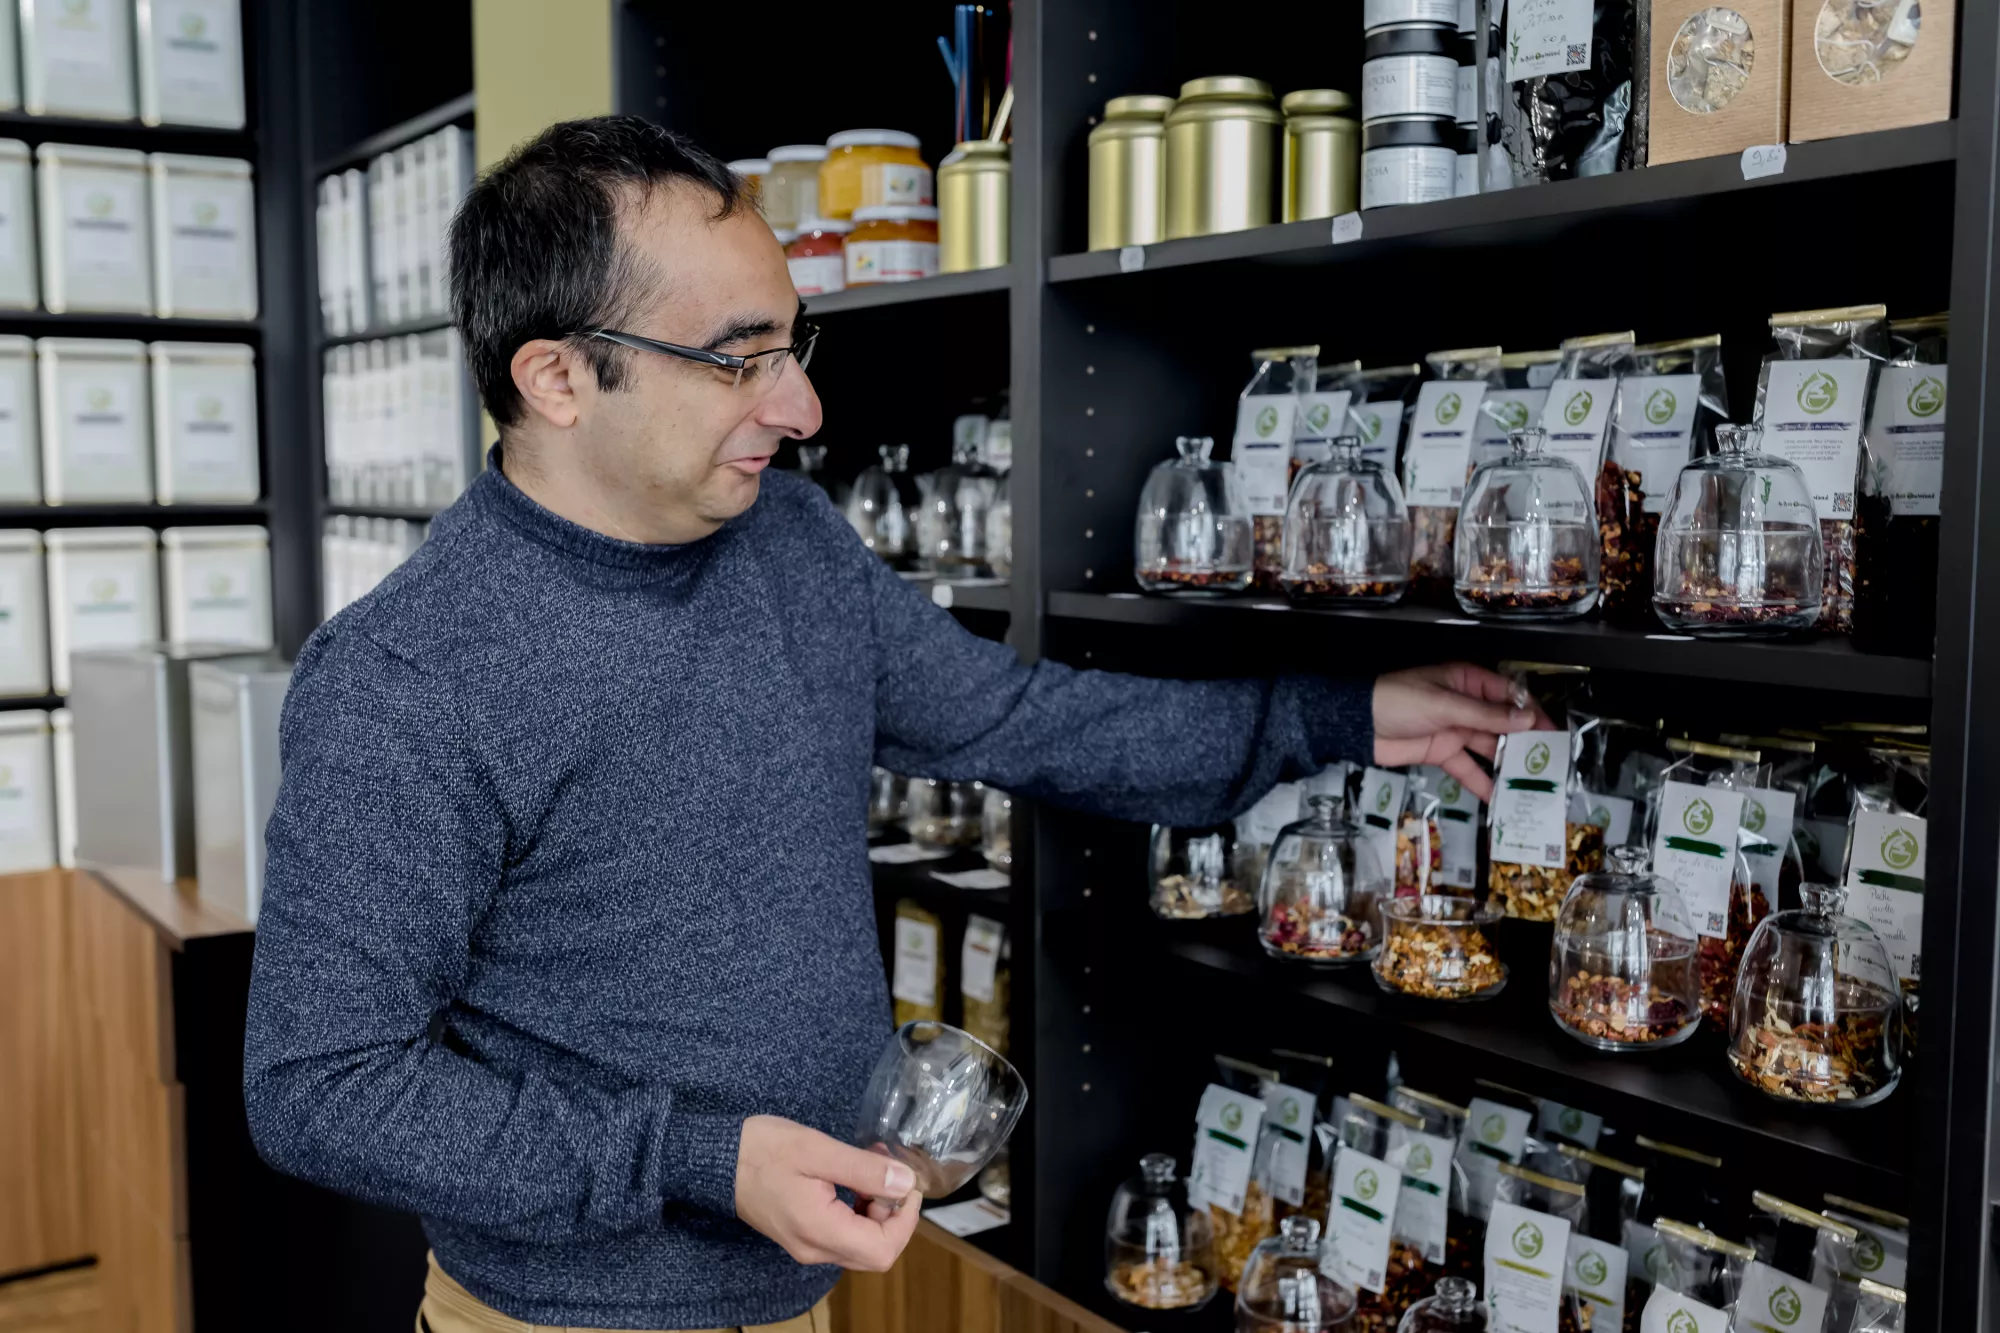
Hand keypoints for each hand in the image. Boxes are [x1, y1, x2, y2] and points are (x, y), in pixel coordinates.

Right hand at [734, 1114, 922, 1271]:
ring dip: (876, 1209)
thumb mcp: (817, 1151)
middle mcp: (814, 1248)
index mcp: (819, 1231)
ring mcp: (805, 1245)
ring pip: (860, 1244)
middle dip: (893, 1214)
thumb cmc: (761, 1150)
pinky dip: (857, 1209)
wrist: (714, 1159)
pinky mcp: (800, 1234)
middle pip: (875, 1253)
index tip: (907, 1183)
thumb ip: (863, 1170)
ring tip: (871, 1166)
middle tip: (888, 1171)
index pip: (882, 1250)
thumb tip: (906, 1183)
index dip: (906, 1220)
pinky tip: (853, 1177)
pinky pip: (842, 1234)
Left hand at [1372, 664, 1544, 800]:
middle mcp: (1467, 705)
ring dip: (1507, 766)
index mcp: (1468, 681)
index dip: (1532, 713)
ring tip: (1531, 786)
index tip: (1552, 733)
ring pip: (1488, 748)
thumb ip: (1485, 715)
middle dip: (1524, 744)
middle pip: (1503, 725)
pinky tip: (1499, 799)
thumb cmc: (1400, 701)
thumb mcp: (1444, 705)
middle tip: (1550, 765)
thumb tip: (1527, 719)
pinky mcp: (1443, 752)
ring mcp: (1456, 730)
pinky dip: (1481, 783)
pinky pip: (1468, 768)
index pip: (1509, 696)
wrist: (1358, 724)